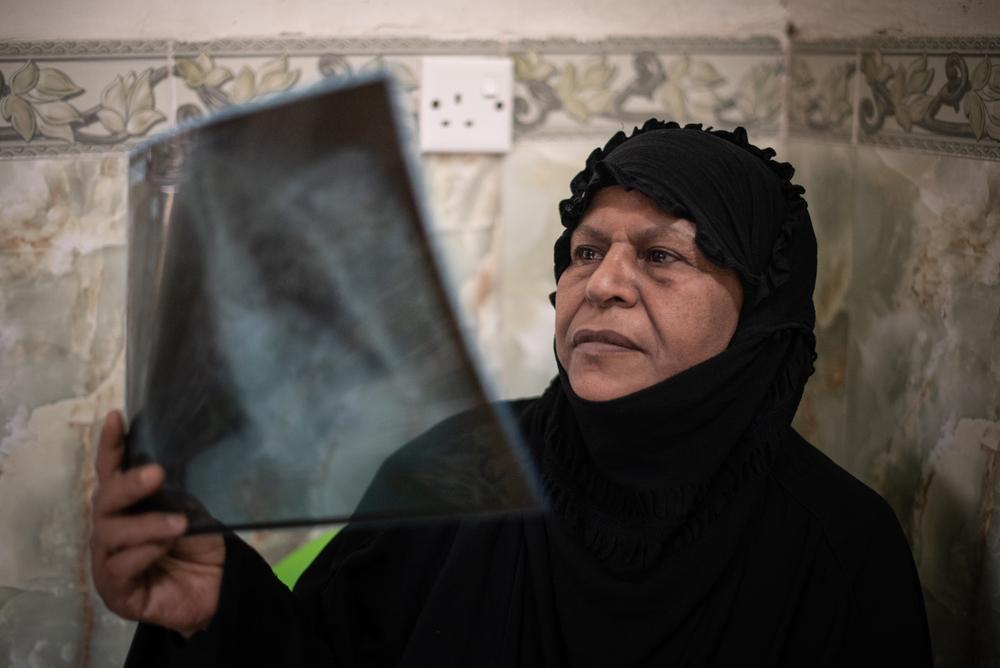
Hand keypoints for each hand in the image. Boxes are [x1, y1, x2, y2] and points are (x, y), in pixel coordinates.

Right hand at [91, 411, 225, 637]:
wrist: (217, 588)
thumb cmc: (199, 545)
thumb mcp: (189, 509)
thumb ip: (171, 490)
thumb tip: (165, 461)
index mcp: (127, 506)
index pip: (111, 471)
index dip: (111, 446)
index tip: (117, 418)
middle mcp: (111, 529)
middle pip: (104, 500)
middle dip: (128, 485)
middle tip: (156, 474)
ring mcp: (108, 561)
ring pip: (110, 534)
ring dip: (146, 525)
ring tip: (177, 525)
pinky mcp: (114, 590)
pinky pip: (120, 567)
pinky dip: (145, 553)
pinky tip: (165, 548)